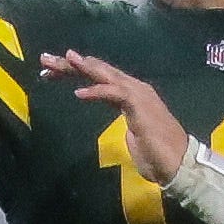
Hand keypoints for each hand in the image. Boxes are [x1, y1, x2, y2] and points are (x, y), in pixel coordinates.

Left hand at [43, 50, 186, 180]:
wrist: (179, 164)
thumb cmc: (157, 155)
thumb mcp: (133, 134)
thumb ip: (123, 120)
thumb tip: (117, 118)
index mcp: (131, 95)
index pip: (99, 78)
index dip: (75, 73)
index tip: (49, 74)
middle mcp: (135, 89)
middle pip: (99, 71)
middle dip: (70, 64)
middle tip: (44, 59)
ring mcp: (139, 96)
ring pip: (106, 75)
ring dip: (82, 68)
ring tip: (62, 62)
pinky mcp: (140, 106)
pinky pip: (115, 93)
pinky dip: (97, 91)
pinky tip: (79, 93)